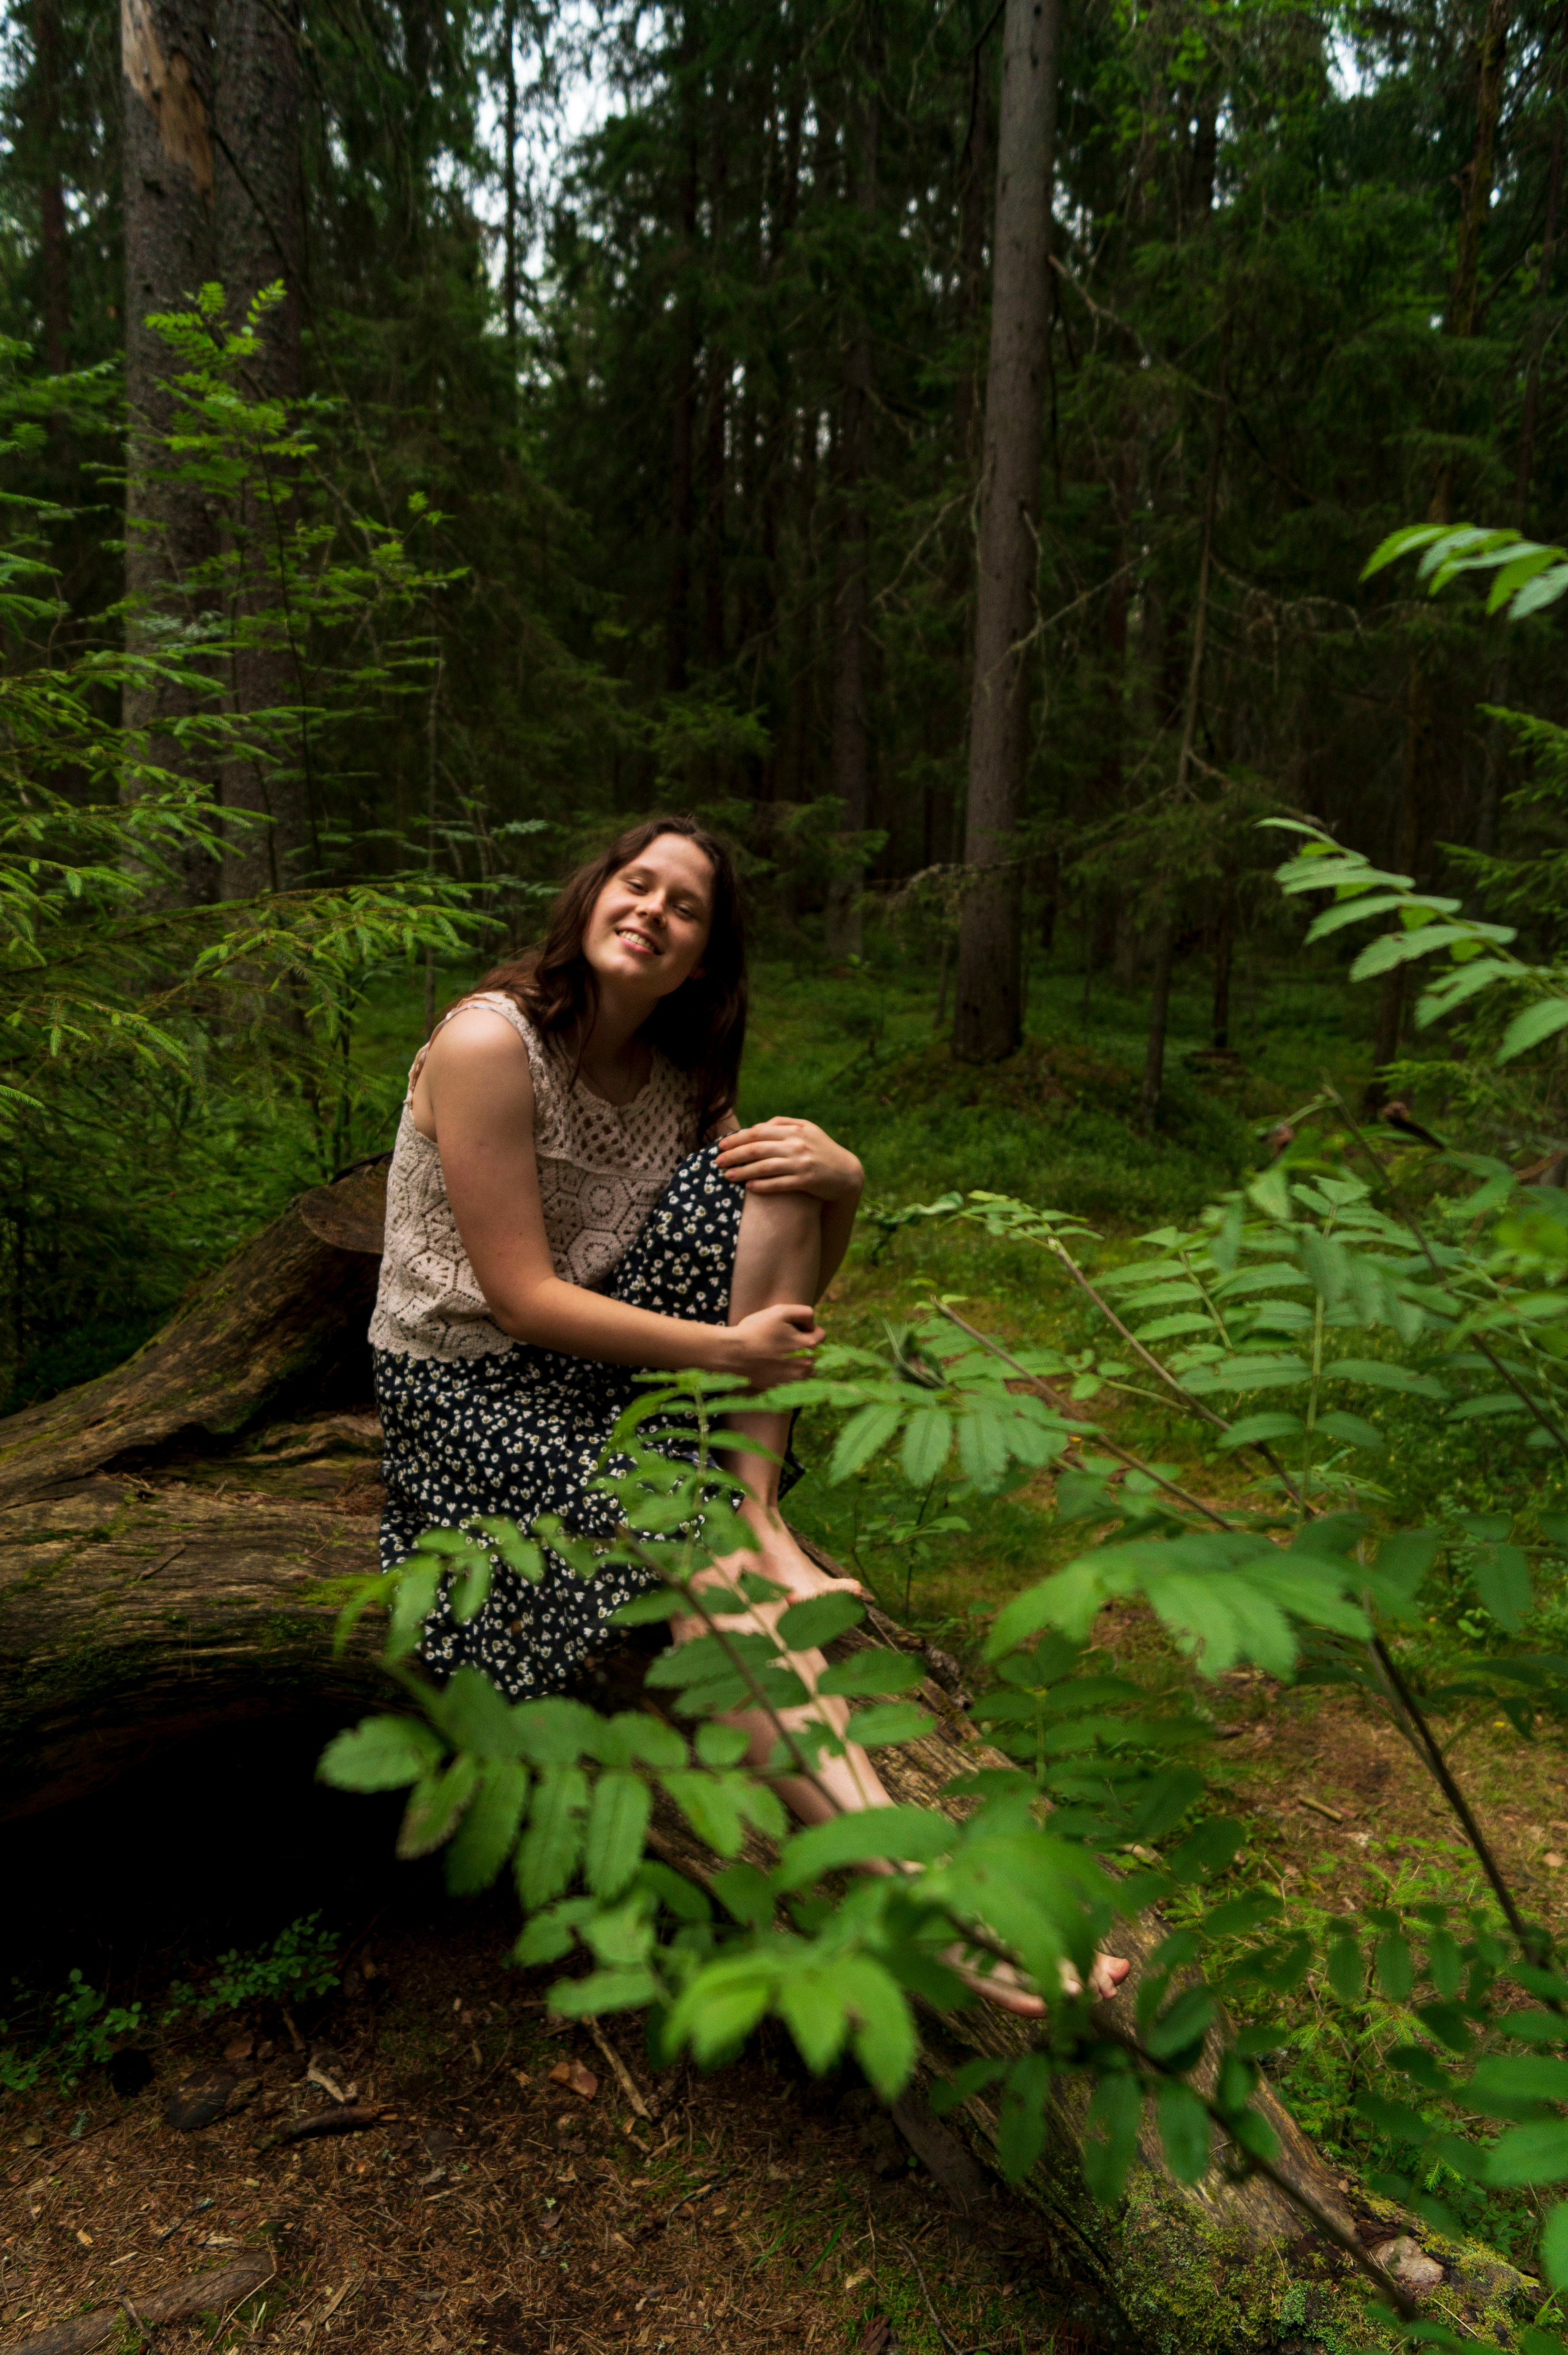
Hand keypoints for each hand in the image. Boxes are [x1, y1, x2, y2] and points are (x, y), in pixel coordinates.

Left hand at [716, 1117, 863, 1200]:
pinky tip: (749, 1187)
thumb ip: (784, 1124)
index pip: (759, 1132)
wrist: (846, 1173)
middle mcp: (797, 1144)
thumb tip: (759, 1125)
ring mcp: (802, 1162)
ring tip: (727, 1176)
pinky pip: (778, 1183)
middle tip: (718, 1161)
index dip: (737, 1138)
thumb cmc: (822, 1150)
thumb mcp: (807, 1131)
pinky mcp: (806, 1180)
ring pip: (764, 1166)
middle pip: (757, 1148)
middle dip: (734, 1155)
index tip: (722, 1145)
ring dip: (743, 1171)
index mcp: (795, 1129)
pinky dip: (762, 1185)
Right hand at [724, 1301, 824, 1385]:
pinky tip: (775, 1365)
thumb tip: (812, 1322)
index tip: (792, 1328)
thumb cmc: (755, 1330)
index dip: (808, 1328)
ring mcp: (795, 1380)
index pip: (822, 1335)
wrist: (733, 1354)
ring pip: (808, 1368)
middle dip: (805, 1344)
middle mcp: (806, 1365)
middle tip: (784, 1340)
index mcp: (808, 1346)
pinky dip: (789, 1373)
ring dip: (800, 1360)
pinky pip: (795, 1380)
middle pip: (816, 1352)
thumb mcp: (780, 1311)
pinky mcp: (783, 1388)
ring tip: (781, 1354)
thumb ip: (804, 1312)